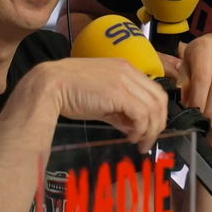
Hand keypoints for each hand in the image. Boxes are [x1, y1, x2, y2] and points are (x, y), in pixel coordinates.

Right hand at [31, 58, 168, 150]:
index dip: (156, 113)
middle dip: (158, 123)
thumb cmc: (71, 92)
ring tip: (139, 143)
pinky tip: (131, 138)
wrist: (51, 85)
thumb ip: (119, 110)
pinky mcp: (119, 94)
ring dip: (150, 130)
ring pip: (153, 108)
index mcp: (126, 68)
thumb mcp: (101, 99)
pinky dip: (140, 129)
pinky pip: (141, 114)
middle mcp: (129, 71)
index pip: (154, 90)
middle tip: (149, 140)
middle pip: (159, 99)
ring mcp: (125, 81)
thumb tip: (132, 127)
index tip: (148, 130)